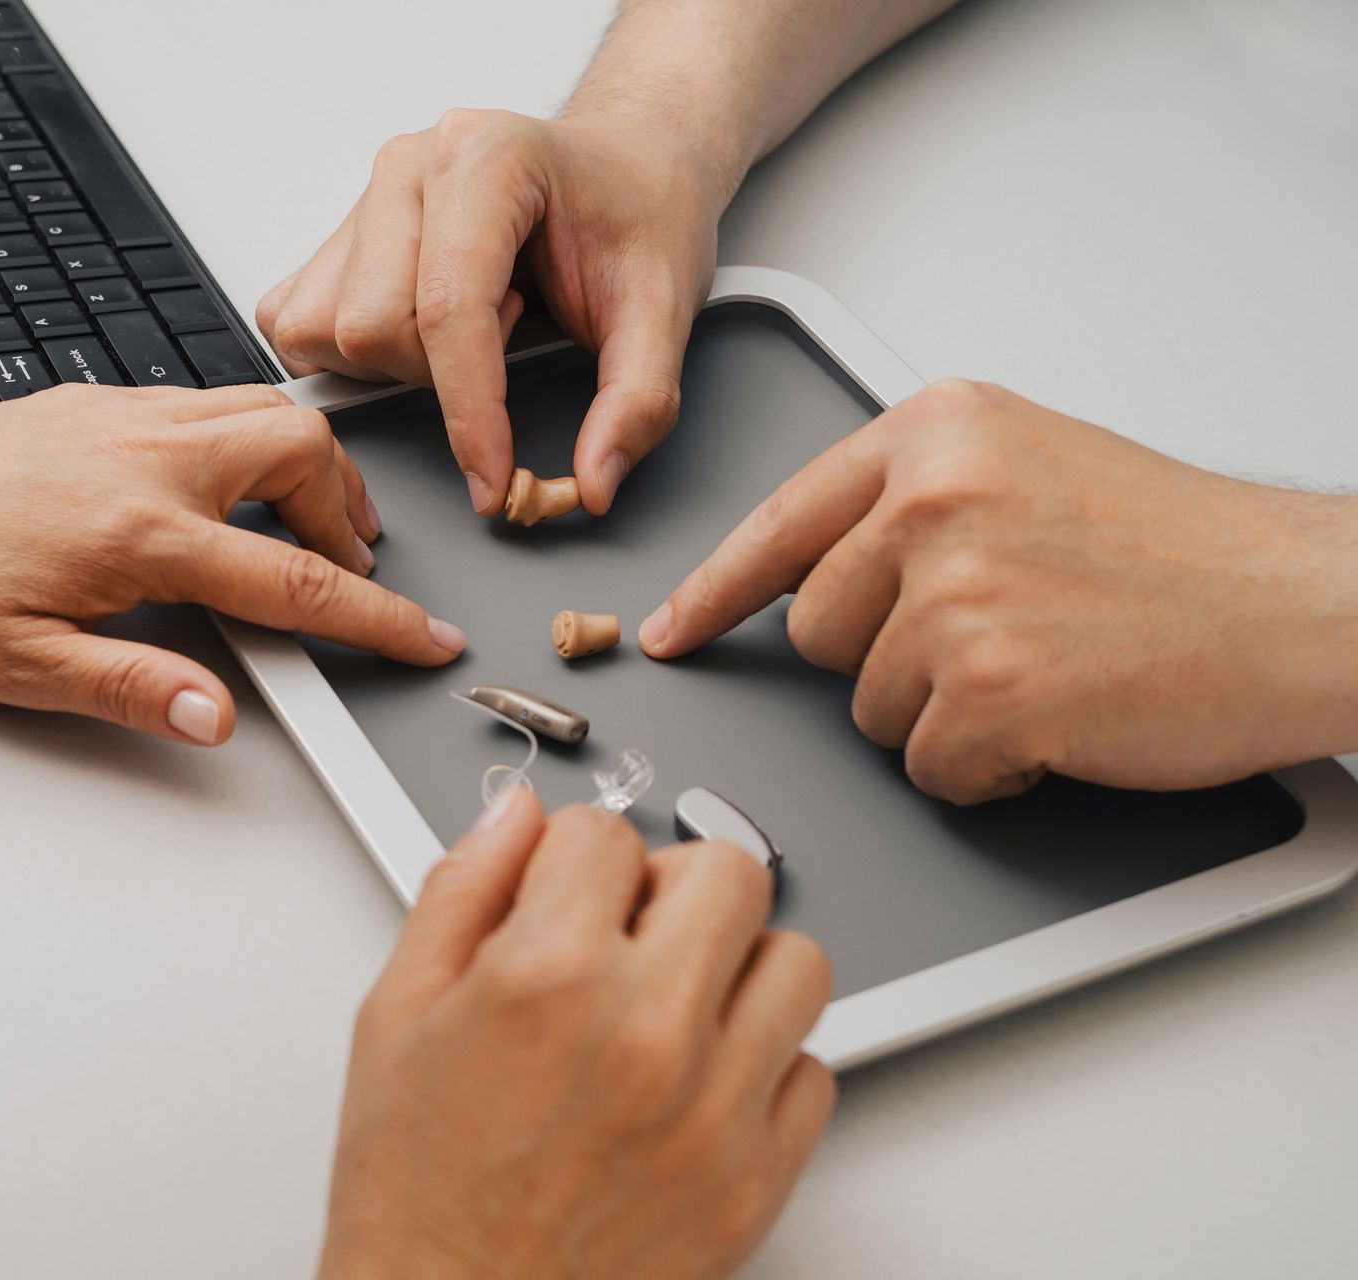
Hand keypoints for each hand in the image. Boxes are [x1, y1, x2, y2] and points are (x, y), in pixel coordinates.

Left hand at [0, 382, 465, 744]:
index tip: (423, 634)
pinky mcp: (97, 398)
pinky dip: (249, 438)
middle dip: (351, 511)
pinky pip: (210, 397)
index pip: (297, 581)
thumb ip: (132, 689)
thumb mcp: (22, 668)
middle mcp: (145, 455)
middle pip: (305, 454)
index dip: (377, 617)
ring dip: (305, 467)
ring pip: (263, 410)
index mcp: (141, 532)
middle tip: (349, 568)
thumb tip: (214, 714)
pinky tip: (221, 485)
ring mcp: (124, 414)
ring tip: (303, 525)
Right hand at [257, 109, 731, 515]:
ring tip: (472, 325)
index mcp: (488, 157)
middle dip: (441, 376)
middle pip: (375, 327)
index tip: (494, 481)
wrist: (621, 169)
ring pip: (329, 333)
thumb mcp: (665, 307)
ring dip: (399, 366)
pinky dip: (352, 359)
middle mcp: (411, 165)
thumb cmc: (636, 214)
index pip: (448, 308)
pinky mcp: (337, 234)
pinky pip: (300, 324)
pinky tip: (419, 335)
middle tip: (511, 337)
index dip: (470, 415)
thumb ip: (638, 400)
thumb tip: (593, 482)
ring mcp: (366, 195)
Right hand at [319, 790, 833, 1279]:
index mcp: (546, 975)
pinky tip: (698, 1082)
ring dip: (737, 965)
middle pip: (728, 871)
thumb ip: (459, 891)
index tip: (559, 894)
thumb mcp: (394, 1016)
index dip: (570, 858)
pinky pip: (813, 1072)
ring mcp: (715, 1106)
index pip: (605, 832)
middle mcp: (646, 1030)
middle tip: (627, 933)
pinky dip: (765, 1065)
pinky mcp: (757, 1178)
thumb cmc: (414, 1194)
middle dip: (670, 885)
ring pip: (795, 962)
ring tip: (676, 1003)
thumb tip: (514, 816)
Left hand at [641, 379, 1357, 801]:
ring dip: (947, 717)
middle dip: (891, 662)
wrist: (1303, 601)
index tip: (673, 630)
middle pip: (820, 632)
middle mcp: (930, 498)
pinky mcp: (989, 686)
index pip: (780, 520)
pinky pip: (931, 768)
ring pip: (870, 710)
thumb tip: (819, 573)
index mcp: (933, 433)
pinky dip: (990, 769)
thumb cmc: (1181, 550)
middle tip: (1002, 640)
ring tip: (1048, 669)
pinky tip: (1061, 719)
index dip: (717, 589)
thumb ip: (914, 503)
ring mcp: (955, 591)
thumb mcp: (1027, 470)